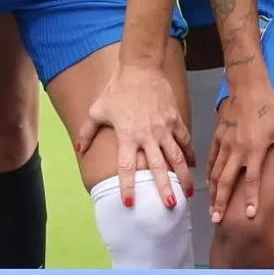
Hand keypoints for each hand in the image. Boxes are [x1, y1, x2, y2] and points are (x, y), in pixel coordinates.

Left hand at [77, 57, 193, 211]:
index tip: (130, 203)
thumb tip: (80, 149)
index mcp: (127, 136)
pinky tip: (194, 165)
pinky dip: (190, 153)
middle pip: (158, 167)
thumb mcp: (97, 110)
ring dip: (183, 176)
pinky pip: (184, 140)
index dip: (128, 186)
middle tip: (170, 207)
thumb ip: (87, 132)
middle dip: (164, 188)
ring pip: (177, 157)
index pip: (127, 167)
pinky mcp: (175, 119)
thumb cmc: (117, 89)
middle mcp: (148, 135)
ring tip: (187, 193)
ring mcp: (164, 128)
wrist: (141, 67)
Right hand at [208, 66, 273, 223]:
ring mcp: (225, 144)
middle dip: (221, 202)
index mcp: (255, 150)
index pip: (252, 180)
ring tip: (210, 208)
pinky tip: (209, 184)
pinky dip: (209, 173)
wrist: (248, 87)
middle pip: (226, 182)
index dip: (251, 198)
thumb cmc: (270, 107)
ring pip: (216, 173)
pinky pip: (212, 159)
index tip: (249, 215)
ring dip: (213, 192)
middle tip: (216, 220)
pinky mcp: (218, 137)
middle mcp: (237, 150)